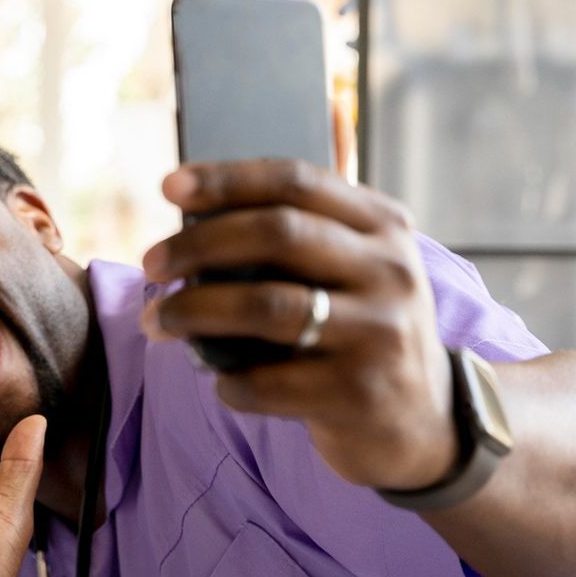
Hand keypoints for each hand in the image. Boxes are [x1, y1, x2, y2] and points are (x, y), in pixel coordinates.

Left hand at [140, 159, 457, 491]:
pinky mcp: (360, 394)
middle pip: (277, 234)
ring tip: (155, 323)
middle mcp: (391, 271)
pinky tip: (221, 382)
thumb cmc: (366, 332)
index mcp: (384, 226)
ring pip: (265, 306)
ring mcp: (380, 333)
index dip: (228, 180)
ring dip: (194, 313)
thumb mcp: (363, 265)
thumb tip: (272, 153)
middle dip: (198, 246)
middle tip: (150, 265)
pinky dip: (229, 382)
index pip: (298, 182)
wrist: (425, 423)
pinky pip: (268, 382)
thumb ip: (320, 218)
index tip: (169, 186)